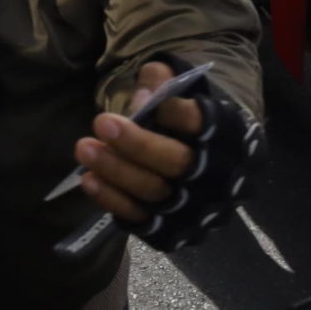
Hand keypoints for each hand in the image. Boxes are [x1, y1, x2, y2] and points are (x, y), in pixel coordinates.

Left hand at [71, 61, 203, 227]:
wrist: (202, 156)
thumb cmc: (184, 115)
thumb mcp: (178, 86)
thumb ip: (160, 81)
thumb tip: (144, 97)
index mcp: (225, 136)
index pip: (201, 124)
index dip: (172, 112)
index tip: (143, 98)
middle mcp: (217, 177)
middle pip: (177, 163)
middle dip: (137, 144)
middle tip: (101, 122)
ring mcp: (195, 207)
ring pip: (155, 193)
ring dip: (117, 171)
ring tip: (84, 148)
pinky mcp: (172, 229)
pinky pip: (140, 218)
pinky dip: (113, 200)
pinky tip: (89, 179)